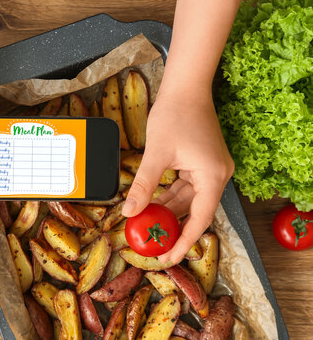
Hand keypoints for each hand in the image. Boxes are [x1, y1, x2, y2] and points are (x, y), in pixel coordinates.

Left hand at [122, 82, 233, 263]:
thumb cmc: (175, 114)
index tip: (168, 257)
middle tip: (154, 246)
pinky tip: (153, 205)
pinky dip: (170, 196)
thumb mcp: (156, 154)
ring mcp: (210, 169)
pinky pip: (186, 187)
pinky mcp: (202, 163)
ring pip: (189, 200)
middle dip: (173, 228)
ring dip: (169, 211)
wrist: (185, 87)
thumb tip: (129, 212)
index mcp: (213, 176)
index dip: (183, 241)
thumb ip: (143, 185)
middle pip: (195, 212)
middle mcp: (217, 175)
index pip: (200, 219)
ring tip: (148, 226)